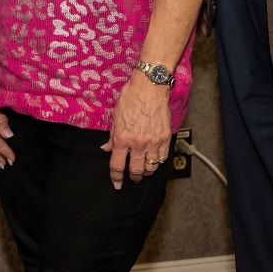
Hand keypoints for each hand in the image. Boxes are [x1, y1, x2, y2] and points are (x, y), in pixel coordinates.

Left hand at [102, 74, 172, 188]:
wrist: (150, 87)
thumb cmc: (130, 98)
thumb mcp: (115, 117)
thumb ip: (112, 137)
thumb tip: (107, 149)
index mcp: (123, 138)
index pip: (118, 165)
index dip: (116, 177)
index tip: (117, 184)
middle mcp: (138, 143)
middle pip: (137, 170)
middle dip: (133, 177)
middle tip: (132, 177)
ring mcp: (154, 142)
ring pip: (151, 167)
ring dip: (147, 171)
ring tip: (144, 170)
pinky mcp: (166, 138)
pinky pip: (163, 157)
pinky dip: (158, 161)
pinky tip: (154, 159)